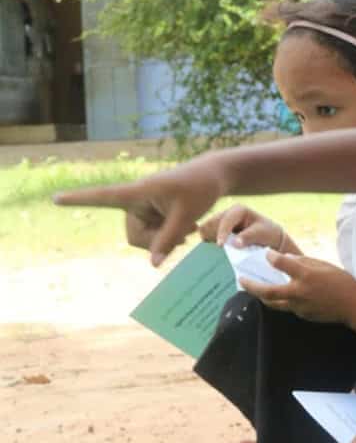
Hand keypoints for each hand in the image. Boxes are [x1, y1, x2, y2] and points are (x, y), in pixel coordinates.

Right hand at [53, 155, 229, 265]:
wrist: (213, 177)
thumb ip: (168, 239)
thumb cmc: (201, 189)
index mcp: (138, 192)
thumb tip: (153, 264)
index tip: (55, 198)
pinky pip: (150, 236)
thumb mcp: (187, 216)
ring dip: (164, 240)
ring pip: (143, 240)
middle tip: (185, 236)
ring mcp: (142, 208)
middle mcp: (134, 200)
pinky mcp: (149, 213)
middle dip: (157, 241)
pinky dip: (166, 237)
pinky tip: (185, 229)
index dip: (79, 200)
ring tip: (187, 229)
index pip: (104, 197)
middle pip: (134, 237)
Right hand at [199, 205, 299, 254]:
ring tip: (222, 250)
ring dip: (209, 240)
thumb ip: (248, 237)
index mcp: (238, 210)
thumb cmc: (267, 234)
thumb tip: (234, 243)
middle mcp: (226, 214)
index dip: (222, 233)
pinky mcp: (215, 232)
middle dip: (213, 235)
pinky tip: (216, 250)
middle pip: (209, 224)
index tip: (220, 245)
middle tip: (221, 249)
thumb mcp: (262, 234)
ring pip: (204, 230)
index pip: (225, 221)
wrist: (270, 239)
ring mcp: (219, 223)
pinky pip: (205, 238)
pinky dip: (208, 244)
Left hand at [239, 251, 355, 323]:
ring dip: (261, 295)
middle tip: (241, 279)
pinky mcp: (301, 314)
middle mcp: (299, 292)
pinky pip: (286, 306)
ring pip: (273, 303)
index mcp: (306, 276)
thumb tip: (286, 260)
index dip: (271, 257)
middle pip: (268, 291)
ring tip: (253, 288)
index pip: (282, 264)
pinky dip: (278, 299)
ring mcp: (299, 306)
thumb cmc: (341, 281)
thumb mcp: (324, 265)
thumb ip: (303, 262)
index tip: (266, 254)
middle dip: (251, 285)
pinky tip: (277, 294)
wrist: (352, 305)